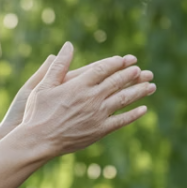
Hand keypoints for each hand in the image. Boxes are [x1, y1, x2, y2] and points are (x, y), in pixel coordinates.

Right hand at [2, 52, 153, 131]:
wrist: (37, 142)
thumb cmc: (36, 114)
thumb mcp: (43, 86)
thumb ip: (58, 66)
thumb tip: (67, 46)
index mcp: (79, 85)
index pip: (103, 68)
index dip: (115, 63)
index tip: (123, 60)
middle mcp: (92, 97)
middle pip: (117, 81)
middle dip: (130, 74)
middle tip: (140, 70)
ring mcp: (97, 114)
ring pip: (124, 98)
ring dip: (139, 91)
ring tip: (150, 85)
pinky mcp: (99, 131)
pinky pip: (121, 121)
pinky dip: (133, 114)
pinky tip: (143, 109)